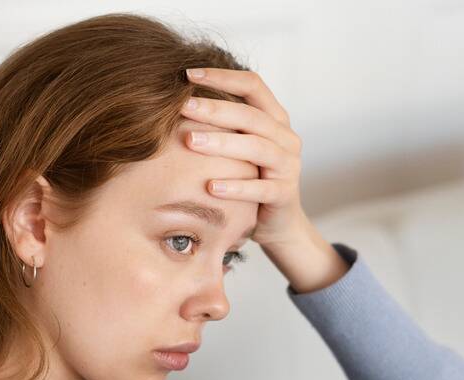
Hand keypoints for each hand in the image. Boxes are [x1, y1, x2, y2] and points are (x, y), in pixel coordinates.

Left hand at [179, 67, 307, 247]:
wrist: (277, 222)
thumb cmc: (249, 177)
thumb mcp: (238, 146)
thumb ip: (220, 124)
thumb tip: (173, 98)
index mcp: (275, 118)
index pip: (252, 85)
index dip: (222, 76)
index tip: (188, 74)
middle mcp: (286, 137)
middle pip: (252, 116)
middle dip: (215, 109)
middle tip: (183, 106)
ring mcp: (289, 166)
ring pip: (258, 148)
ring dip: (223, 143)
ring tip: (191, 142)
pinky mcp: (285, 195)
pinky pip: (261, 189)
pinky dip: (236, 187)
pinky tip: (210, 187)